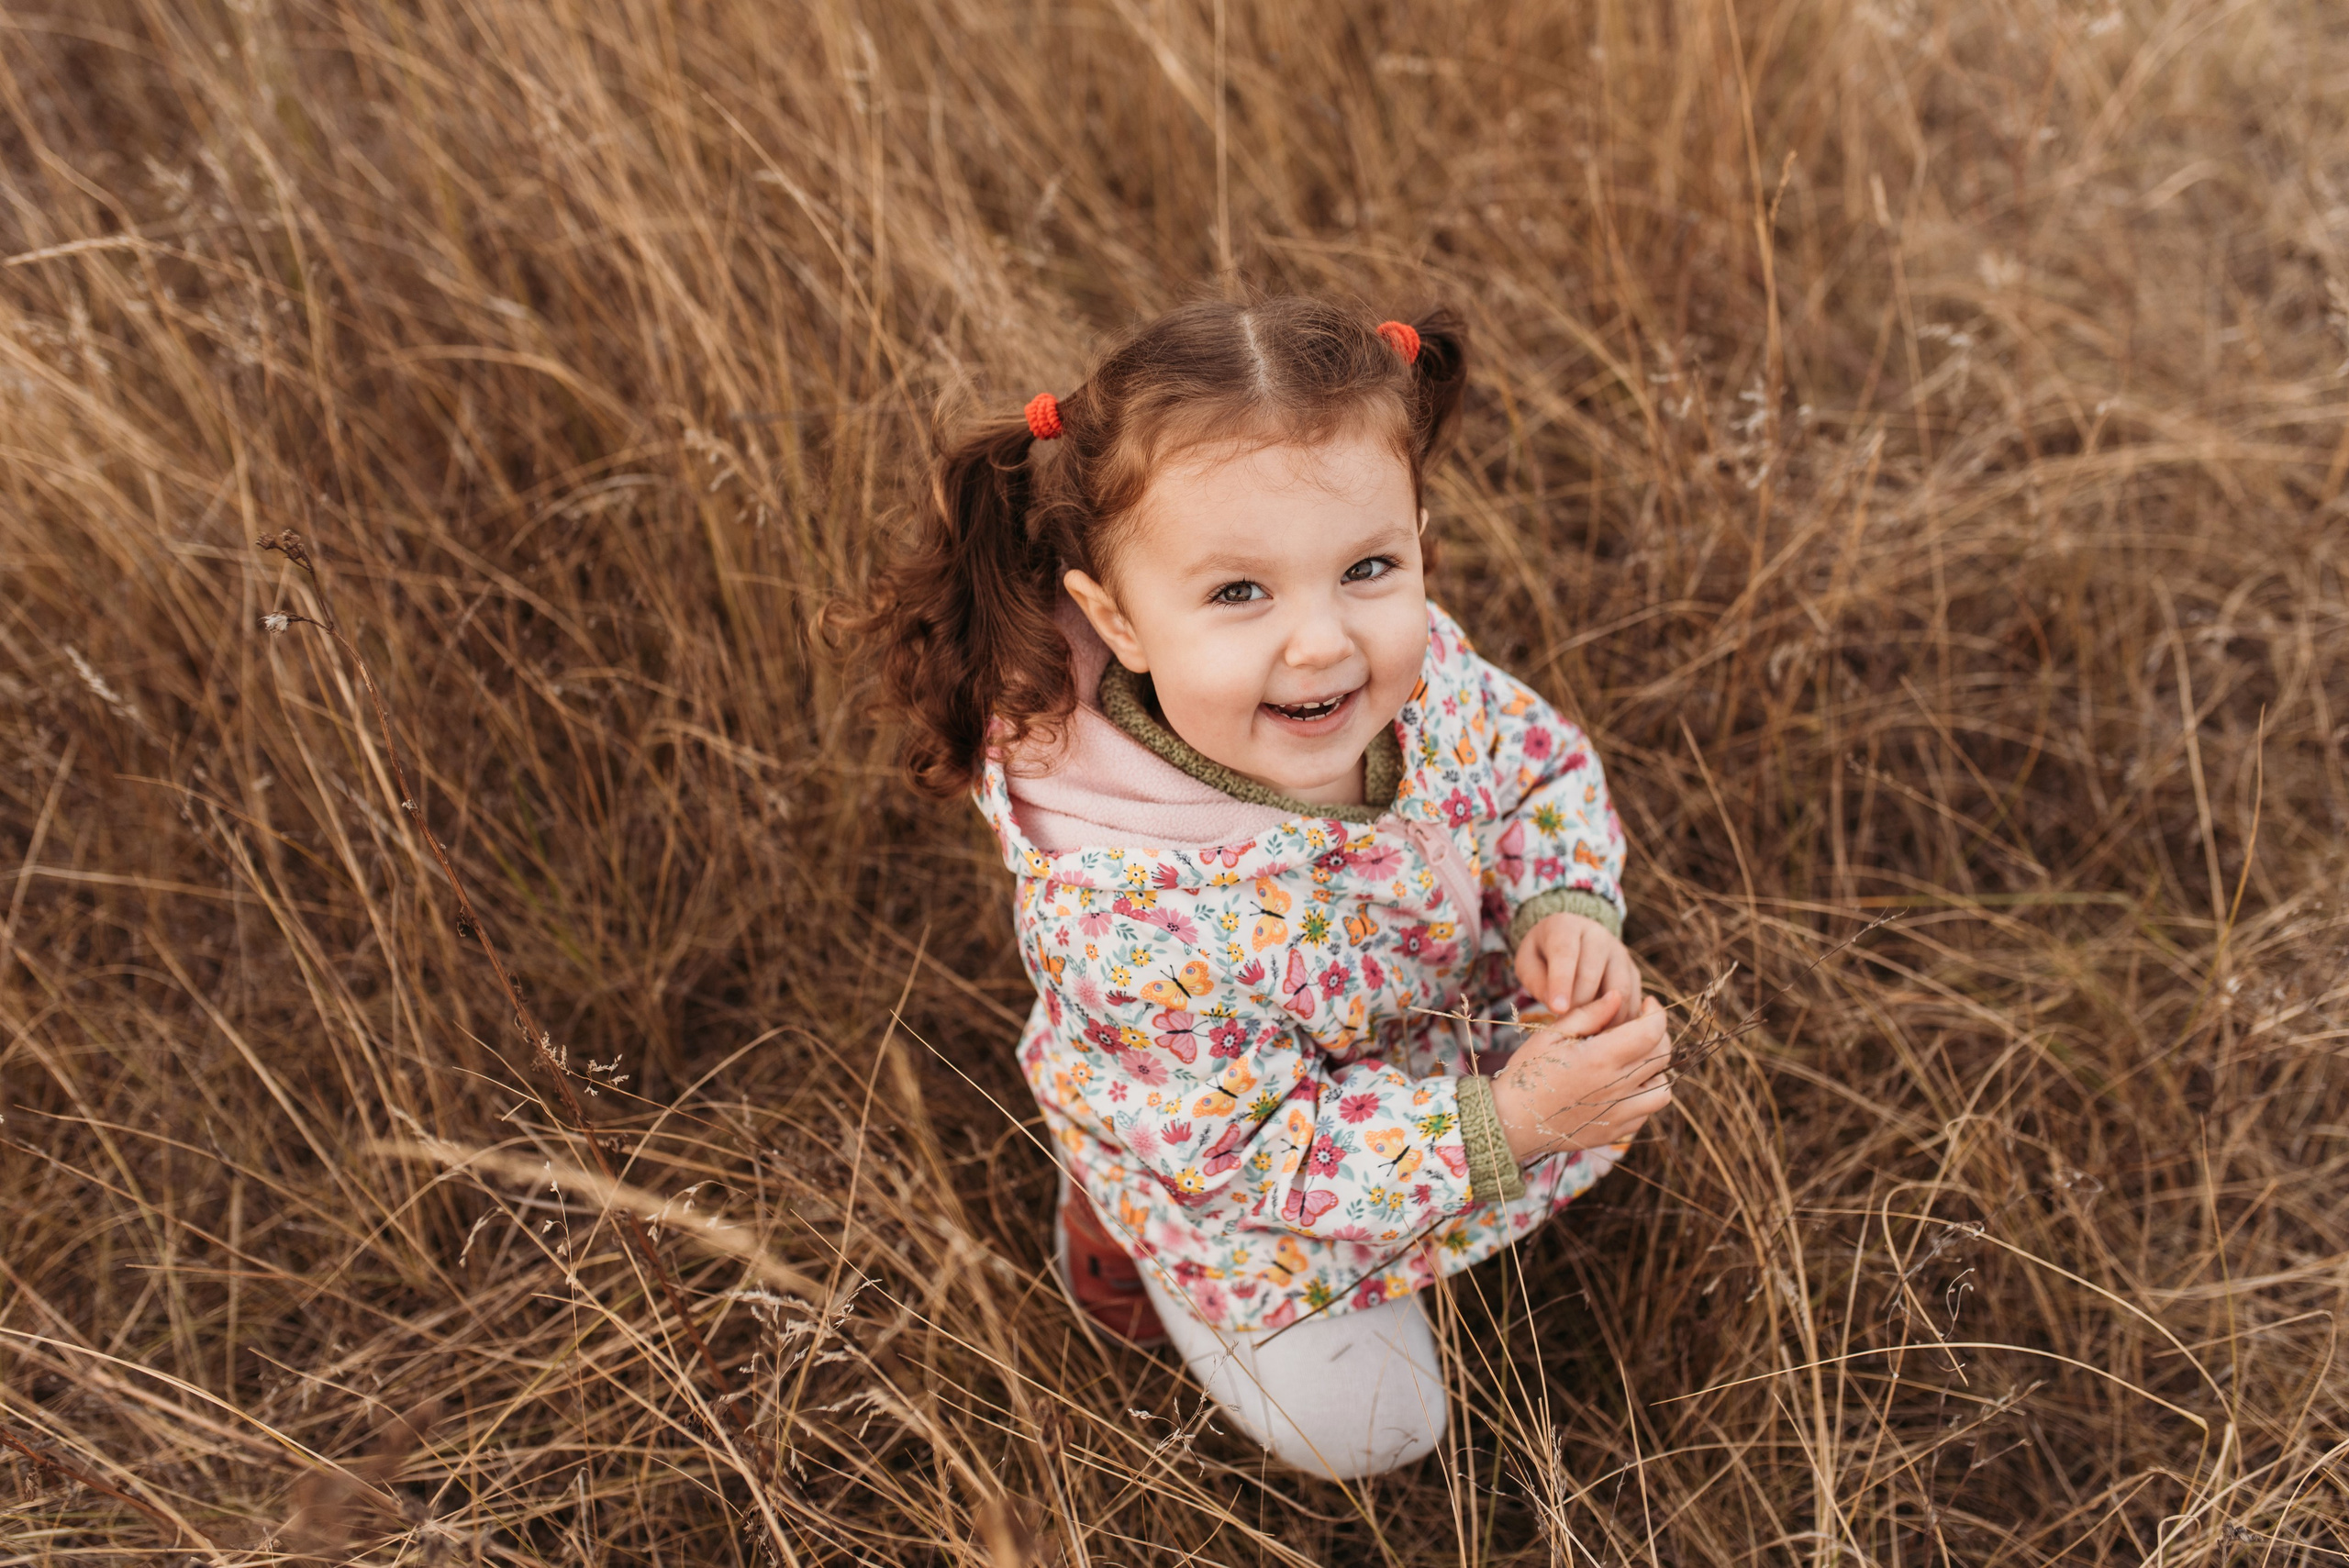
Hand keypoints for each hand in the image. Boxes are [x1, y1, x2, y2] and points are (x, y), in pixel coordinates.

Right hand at [1487, 996, 1672, 1163]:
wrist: (1510, 1121)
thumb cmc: (1526, 1072)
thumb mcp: (1550, 1034)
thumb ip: (1588, 1014)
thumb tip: (1618, 996)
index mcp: (1600, 1059)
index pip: (1651, 1032)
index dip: (1657, 1013)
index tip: (1648, 1004)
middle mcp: (1615, 1088)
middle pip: (1661, 1056)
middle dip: (1658, 1034)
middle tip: (1641, 1025)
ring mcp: (1618, 1114)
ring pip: (1662, 1089)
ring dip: (1657, 1070)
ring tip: (1638, 1060)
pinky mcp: (1614, 1132)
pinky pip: (1646, 1113)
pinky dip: (1644, 1095)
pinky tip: (1623, 1085)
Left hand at [1514, 911, 1641, 1034]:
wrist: (1568, 940)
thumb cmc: (1543, 955)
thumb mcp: (1527, 963)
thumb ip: (1536, 981)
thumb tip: (1558, 1007)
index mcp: (1566, 926)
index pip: (1565, 954)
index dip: (1562, 983)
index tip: (1557, 1009)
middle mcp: (1598, 935)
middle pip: (1592, 975)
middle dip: (1577, 1005)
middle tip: (1565, 1027)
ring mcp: (1620, 953)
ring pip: (1618, 990)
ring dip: (1603, 1016)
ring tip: (1585, 1034)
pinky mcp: (1633, 972)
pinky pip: (1633, 1001)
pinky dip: (1622, 1021)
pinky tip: (1606, 1033)